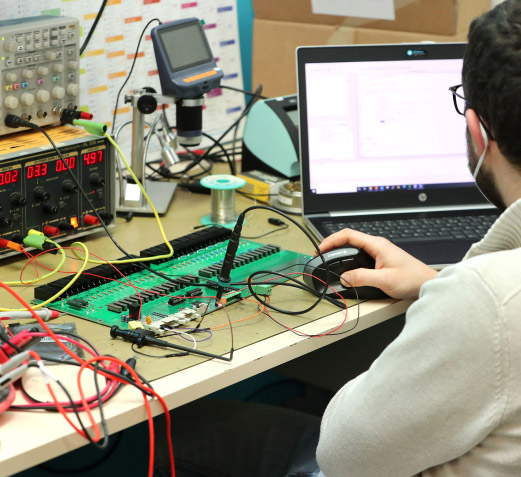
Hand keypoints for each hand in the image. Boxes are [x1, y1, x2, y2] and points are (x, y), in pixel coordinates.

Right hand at [319, 229, 437, 299]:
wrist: (428, 284)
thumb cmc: (413, 279)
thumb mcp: (385, 280)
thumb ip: (362, 278)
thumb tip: (344, 278)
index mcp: (377, 244)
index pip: (348, 235)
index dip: (331, 240)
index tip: (321, 249)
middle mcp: (377, 245)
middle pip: (348, 239)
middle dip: (332, 245)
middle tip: (321, 255)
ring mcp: (379, 252)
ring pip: (354, 248)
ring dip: (340, 252)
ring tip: (330, 260)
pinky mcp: (380, 260)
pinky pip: (360, 255)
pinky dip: (349, 260)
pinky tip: (345, 267)